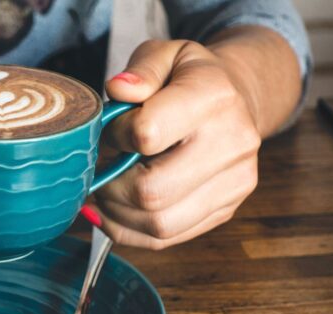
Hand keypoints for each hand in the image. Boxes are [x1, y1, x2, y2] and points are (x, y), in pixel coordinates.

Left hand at [92, 39, 260, 248]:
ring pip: (158, 224)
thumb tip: (118, 91)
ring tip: (104, 190)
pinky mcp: (224, 211)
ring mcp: (233, 184)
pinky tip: (114, 211)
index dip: (114, 137)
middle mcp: (232, 145)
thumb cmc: (189, 79)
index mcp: (214, 98)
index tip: (111, 131)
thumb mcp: (166, 54)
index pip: (146, 135)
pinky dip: (129, 231)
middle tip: (98, 171)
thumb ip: (141, 69)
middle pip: (151, 192)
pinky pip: (165, 239)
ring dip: (116, 214)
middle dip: (110, 186)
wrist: (235, 101)